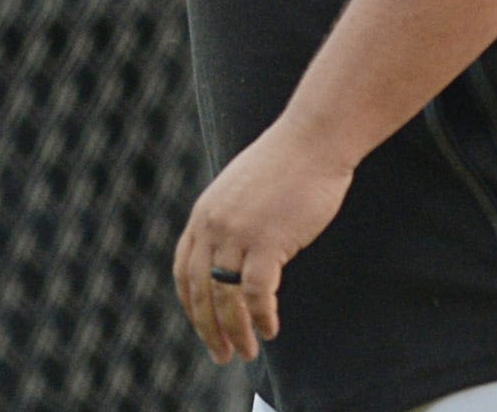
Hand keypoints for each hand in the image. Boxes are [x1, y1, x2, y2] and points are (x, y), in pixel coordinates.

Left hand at [172, 113, 355, 364]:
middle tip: (222, 355)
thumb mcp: (242, 192)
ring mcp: (238, 233)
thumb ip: (230, 220)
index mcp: (203, 214)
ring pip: (226, 298)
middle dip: (209, 329)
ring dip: (235, 331)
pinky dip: (262, 316)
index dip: (191, 305)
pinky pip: (258, 292)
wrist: (312, 141)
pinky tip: (271, 330)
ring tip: (247, 351)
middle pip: (200, 291)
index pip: (184, 271)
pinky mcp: (268, 240)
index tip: (203, 327)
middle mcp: (212, 225)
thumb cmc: (286, 166)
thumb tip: (232, 254)